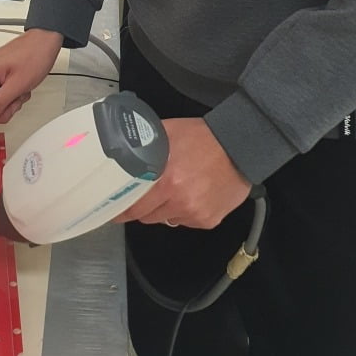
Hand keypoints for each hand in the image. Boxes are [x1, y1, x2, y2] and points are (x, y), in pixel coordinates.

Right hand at [0, 28, 62, 125]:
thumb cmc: (34, 55)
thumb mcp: (16, 85)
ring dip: (9, 103)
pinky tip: (21, 89)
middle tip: (14, 103)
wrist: (46, 40)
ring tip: (20, 92)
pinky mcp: (1, 75)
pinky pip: (0, 94)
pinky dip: (13, 96)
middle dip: (0, 109)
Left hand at [114, 117, 251, 229]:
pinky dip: (185, 211)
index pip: (132, 207)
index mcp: (165, 179)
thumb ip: (145, 145)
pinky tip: (192, 193)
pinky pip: (186, 221)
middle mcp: (180, 200)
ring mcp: (194, 213)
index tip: (115, 210)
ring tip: (176, 188)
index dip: (122, 209)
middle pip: (146, 217)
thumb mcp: (167, 133)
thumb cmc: (204, 138)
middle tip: (148, 192)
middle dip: (143, 207)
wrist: (240, 147)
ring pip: (165, 219)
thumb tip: (124, 149)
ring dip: (165, 208)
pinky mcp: (208, 220)